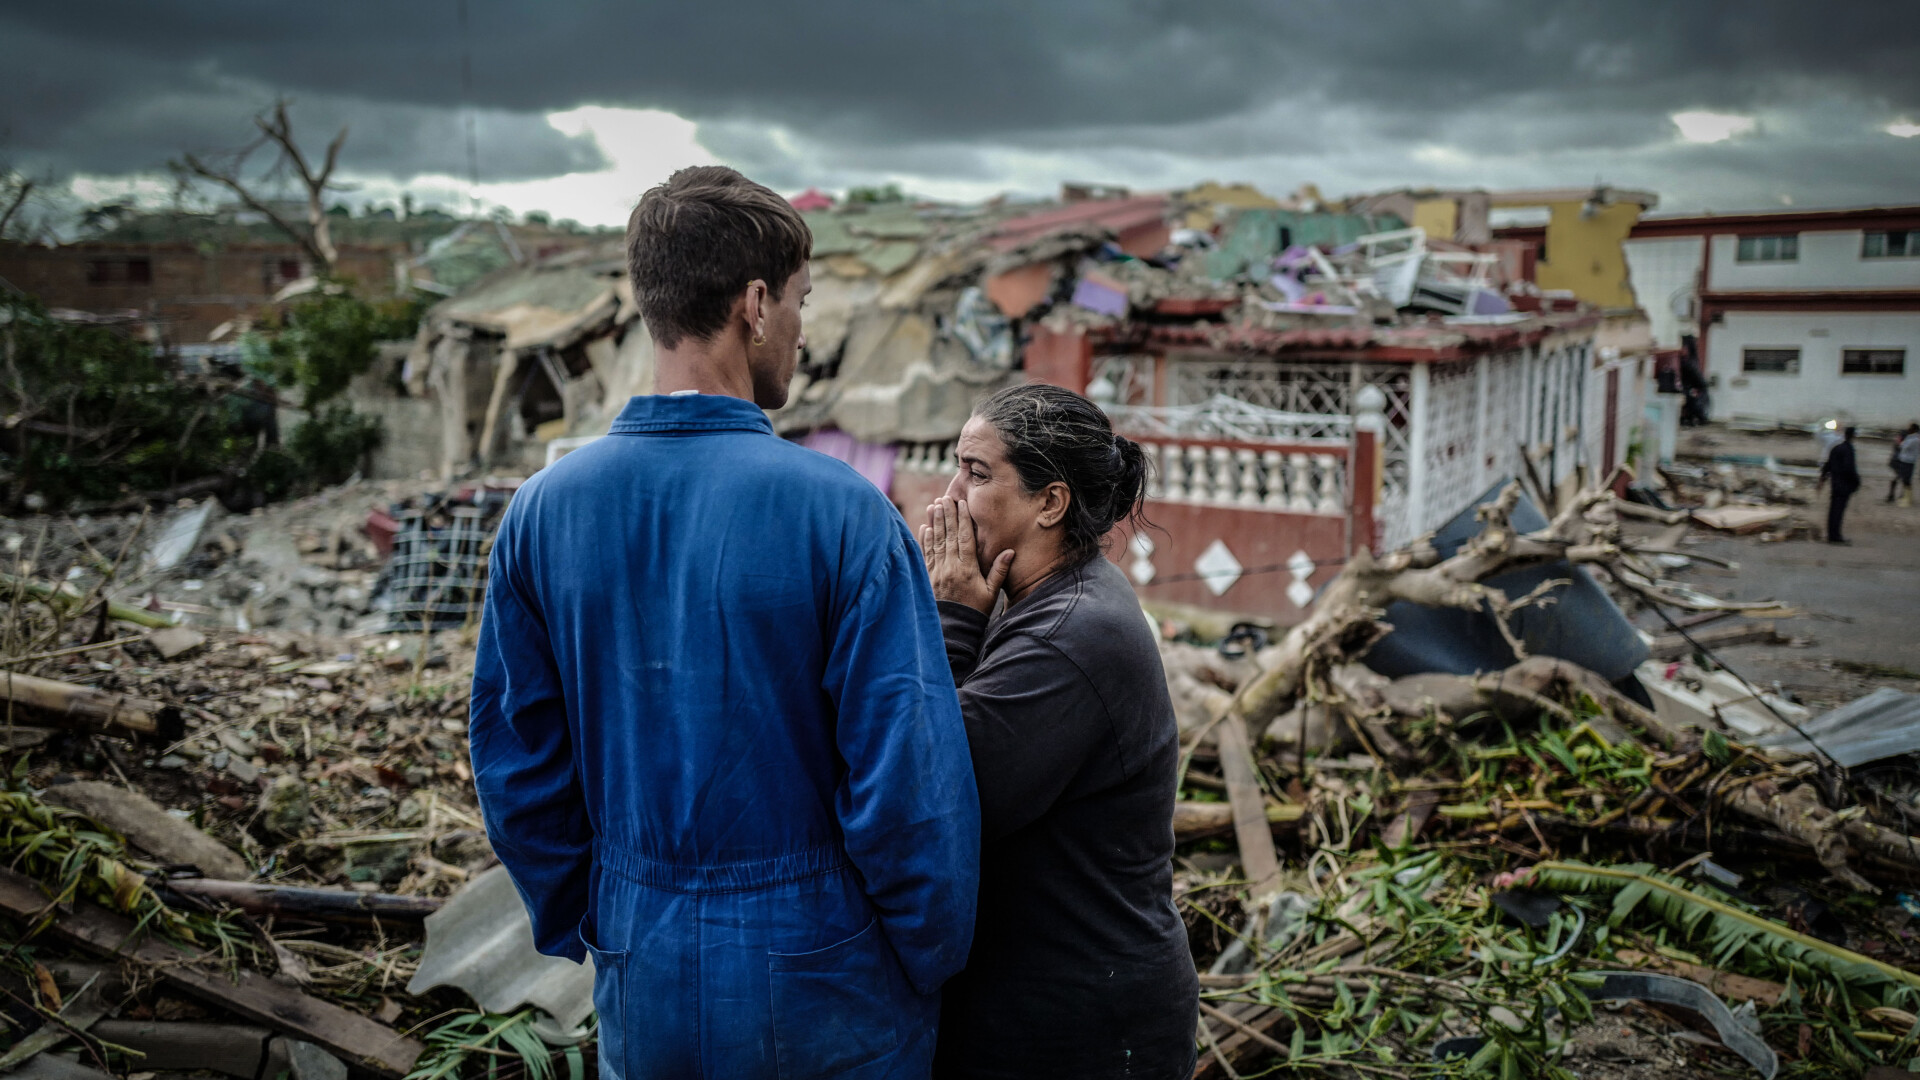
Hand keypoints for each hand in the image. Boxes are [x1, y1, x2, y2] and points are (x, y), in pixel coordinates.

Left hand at [920, 496, 1012, 613]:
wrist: (953, 629)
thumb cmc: (976, 610)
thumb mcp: (992, 592)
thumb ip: (999, 570)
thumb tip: (1010, 551)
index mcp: (967, 569)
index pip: (965, 538)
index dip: (963, 519)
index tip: (961, 504)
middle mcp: (950, 567)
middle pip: (948, 536)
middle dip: (946, 515)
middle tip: (944, 498)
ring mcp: (937, 571)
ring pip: (936, 542)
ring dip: (934, 523)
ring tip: (933, 506)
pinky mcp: (927, 577)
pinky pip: (926, 554)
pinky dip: (925, 540)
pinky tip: (924, 528)